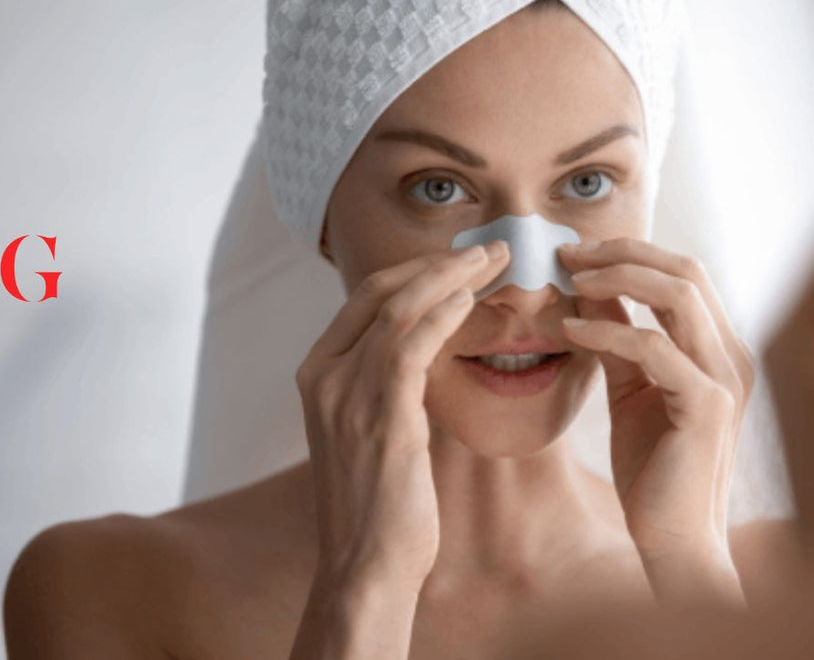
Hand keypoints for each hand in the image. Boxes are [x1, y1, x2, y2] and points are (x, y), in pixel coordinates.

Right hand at [295, 240, 509, 590]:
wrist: (365, 567)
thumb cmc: (379, 506)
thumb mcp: (370, 432)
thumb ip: (386, 386)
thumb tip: (425, 351)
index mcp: (318, 374)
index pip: (365, 298)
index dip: (416, 271)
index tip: (462, 258)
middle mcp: (322, 375)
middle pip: (381, 290)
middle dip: (438, 263)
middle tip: (490, 248)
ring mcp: (345, 393)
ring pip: (398, 307)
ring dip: (452, 277)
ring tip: (495, 259)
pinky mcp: (377, 415)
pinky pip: (409, 344)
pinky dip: (443, 314)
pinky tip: (473, 299)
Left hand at [557, 238, 754, 601]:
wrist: (675, 539)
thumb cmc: (653, 469)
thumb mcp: (629, 388)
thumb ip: (616, 338)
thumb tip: (587, 285)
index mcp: (720, 349)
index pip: (684, 274)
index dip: (631, 252)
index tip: (577, 252)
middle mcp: (732, 356)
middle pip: (686, 270)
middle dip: (623, 252)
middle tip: (569, 253)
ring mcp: (726, 379)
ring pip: (678, 295)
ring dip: (618, 277)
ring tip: (570, 279)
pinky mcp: (708, 406)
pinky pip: (653, 348)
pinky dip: (608, 330)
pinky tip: (571, 330)